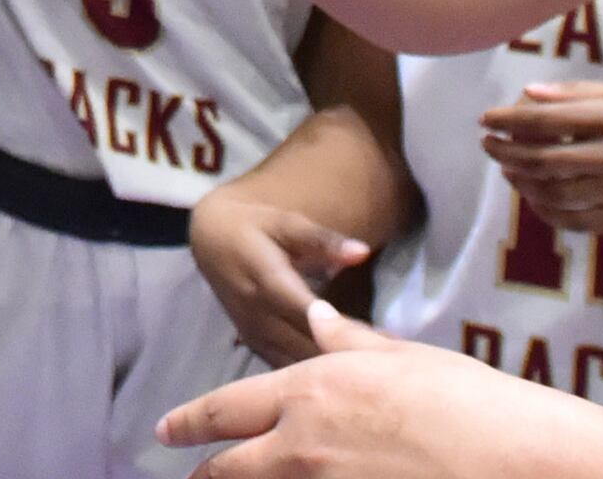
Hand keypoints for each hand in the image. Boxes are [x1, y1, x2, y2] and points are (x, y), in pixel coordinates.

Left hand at [161, 302, 602, 475]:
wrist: (517, 459)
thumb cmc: (471, 402)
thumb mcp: (407, 360)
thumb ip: (350, 343)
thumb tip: (318, 319)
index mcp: (309, 391)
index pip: (225, 409)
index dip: (189, 422)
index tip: (166, 430)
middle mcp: (300, 445)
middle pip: (225, 470)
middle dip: (205, 474)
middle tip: (191, 477)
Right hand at [190, 193, 375, 366]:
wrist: (211, 242)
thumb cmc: (255, 227)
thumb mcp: (286, 222)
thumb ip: (323, 240)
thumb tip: (362, 252)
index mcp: (267, 282)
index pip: (309, 314)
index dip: (345, 330)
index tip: (385, 341)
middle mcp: (258, 315)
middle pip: (305, 346)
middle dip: (346, 357)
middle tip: (391, 362)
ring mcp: (253, 335)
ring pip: (295, 365)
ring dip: (331, 372)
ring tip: (375, 374)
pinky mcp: (253, 345)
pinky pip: (284, 370)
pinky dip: (313, 376)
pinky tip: (344, 379)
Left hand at [478, 81, 602, 234]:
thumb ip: (581, 94)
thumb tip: (530, 92)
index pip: (544, 118)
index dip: (508, 120)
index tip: (486, 120)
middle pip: (542, 157)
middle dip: (506, 152)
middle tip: (488, 146)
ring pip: (554, 192)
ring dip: (521, 183)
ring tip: (507, 172)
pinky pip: (577, 222)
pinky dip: (548, 213)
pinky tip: (535, 202)